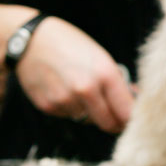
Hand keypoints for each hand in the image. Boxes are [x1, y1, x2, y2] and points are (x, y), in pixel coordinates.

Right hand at [14, 16, 133, 132]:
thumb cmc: (72, 45)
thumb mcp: (101, 57)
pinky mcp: (48, 107)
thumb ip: (117, 82)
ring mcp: (66, 100)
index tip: (134, 119)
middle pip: (109, 124)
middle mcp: (86, 90)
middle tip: (117, 117)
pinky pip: (68, 116)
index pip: (127, 112)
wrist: (31, 41)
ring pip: (88, 120)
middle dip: (115, 122)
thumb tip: (132, 101)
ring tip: (83, 91)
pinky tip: (65, 90)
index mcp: (105, 74)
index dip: (132, 118)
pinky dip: (72, 108)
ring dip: (91, 113)